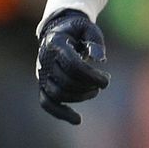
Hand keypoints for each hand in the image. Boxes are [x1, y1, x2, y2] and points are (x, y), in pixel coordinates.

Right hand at [36, 9, 110, 124]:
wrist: (59, 30)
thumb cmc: (78, 30)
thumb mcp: (88, 27)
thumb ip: (95, 41)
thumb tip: (100, 60)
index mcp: (56, 43)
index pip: (72, 65)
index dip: (91, 76)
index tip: (106, 80)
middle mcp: (44, 60)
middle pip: (66, 81)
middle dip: (88, 85)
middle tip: (104, 82)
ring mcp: (41, 73)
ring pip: (57, 94)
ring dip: (79, 97)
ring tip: (95, 91)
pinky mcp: (43, 84)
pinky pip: (47, 102)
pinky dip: (60, 113)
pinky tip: (78, 120)